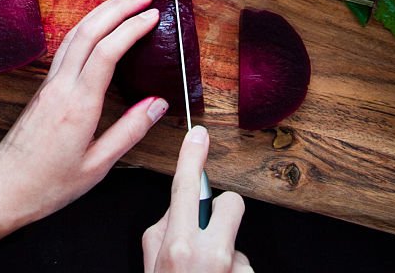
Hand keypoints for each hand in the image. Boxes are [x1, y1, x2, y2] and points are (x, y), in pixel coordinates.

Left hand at [0, 0, 166, 230]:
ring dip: (99, 12)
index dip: (131, 28)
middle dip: (118, 9)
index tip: (153, 15)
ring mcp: (49, 84)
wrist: (2, 190)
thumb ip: (129, 132)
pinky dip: (85, 27)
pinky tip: (94, 26)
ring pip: (75, 35)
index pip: (108, 51)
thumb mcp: (97, 167)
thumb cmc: (48, 185)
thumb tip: (158, 104)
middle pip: (90, 32)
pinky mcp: (43, 88)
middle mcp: (61, 86)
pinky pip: (65, 47)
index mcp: (78, 105)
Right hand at [142, 126, 250, 272]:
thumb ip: (161, 230)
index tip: (198, 135)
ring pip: (235, 240)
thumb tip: (175, 209)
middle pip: (230, 202)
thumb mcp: (151, 266)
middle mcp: (211, 255)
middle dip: (221, 211)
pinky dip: (231, 271)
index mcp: (180, 247)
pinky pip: (242, 264)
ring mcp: (235, 269)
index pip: (186, 187)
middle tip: (209, 233)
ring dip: (223, 253)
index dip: (191, 156)